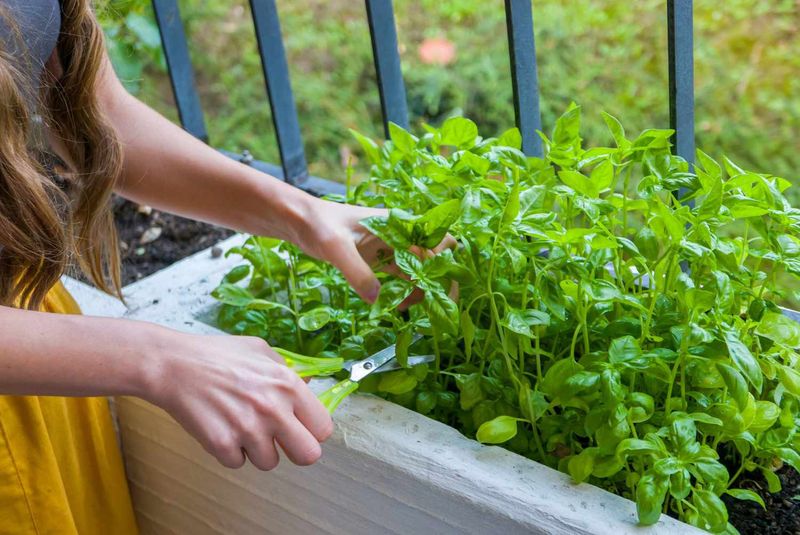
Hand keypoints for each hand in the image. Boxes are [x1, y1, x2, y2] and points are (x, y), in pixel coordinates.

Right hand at [146, 331, 332, 469]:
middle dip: (295, 450)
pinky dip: (230, 451)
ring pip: (269, 463)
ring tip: (240, 425)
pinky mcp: (222, 445)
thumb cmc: (216, 355)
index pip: (323, 428)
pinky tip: (221, 427)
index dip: (312, 429)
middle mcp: (273, 409)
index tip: (302, 427)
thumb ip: (287, 371)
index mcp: (288, 385)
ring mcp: (247, 429)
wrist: (173, 364)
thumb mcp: (261, 350)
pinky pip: (238, 463)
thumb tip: (307, 389)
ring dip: (257, 450)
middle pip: (308, 456)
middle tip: (280, 440)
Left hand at [297, 199, 455, 302]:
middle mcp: (402, 236)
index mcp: (399, 225)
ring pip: (422, 271)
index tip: (436, 290)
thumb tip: (377, 300)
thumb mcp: (335, 247)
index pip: (438, 244)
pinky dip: (406, 292)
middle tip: (434, 306)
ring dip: (422, 290)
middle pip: (438, 258)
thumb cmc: (319, 224)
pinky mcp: (381, 260)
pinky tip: (395, 307)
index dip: (443, 266)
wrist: (300, 221)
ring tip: (408, 310)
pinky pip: (403, 278)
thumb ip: (357, 272)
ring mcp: (393, 248)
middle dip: (440, 281)